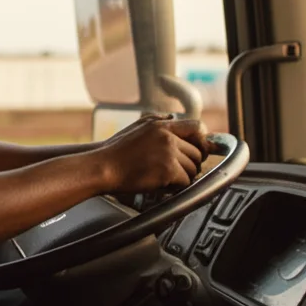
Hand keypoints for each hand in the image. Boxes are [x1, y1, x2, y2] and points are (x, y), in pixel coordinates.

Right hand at [93, 117, 209, 194]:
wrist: (103, 167)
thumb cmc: (116, 151)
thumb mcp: (137, 127)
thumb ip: (157, 121)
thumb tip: (174, 118)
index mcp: (161, 125)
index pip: (197, 128)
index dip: (203, 141)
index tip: (202, 151)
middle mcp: (167, 137)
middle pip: (197, 152)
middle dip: (192, 164)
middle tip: (180, 171)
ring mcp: (168, 154)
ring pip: (193, 169)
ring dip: (184, 177)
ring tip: (168, 179)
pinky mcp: (168, 171)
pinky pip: (186, 181)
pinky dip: (178, 187)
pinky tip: (164, 186)